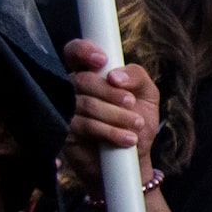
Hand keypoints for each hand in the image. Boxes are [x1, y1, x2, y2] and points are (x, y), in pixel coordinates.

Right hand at [60, 39, 158, 188]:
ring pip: (84, 104)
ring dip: (116, 115)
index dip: (82, 51)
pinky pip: (83, 125)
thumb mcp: (147, 96)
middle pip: (83, 80)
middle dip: (111, 92)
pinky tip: (128, 139)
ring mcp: (65, 110)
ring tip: (136, 125)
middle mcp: (73, 89)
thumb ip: (137, 76)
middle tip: (131, 103)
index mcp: (91, 74)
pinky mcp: (64, 132)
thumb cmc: (137, 123)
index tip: (102, 60)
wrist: (132, 160)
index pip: (74, 53)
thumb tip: (115, 76)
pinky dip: (110, 131)